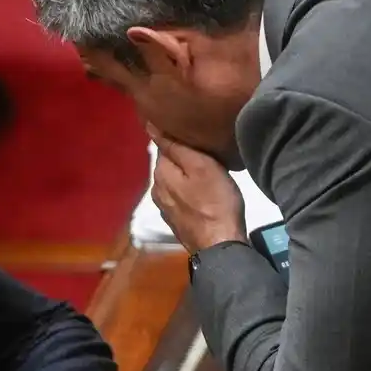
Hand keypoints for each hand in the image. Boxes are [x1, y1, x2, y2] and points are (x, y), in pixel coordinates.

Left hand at [149, 127, 245, 252]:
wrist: (220, 246)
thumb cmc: (216, 202)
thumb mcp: (201, 165)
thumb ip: (175, 145)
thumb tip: (150, 125)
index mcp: (160, 172)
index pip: (164, 144)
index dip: (181, 137)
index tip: (199, 137)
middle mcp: (156, 189)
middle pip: (170, 163)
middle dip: (184, 157)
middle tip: (209, 154)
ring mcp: (165, 207)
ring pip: (175, 180)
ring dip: (187, 175)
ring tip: (208, 172)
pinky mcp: (176, 220)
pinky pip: (180, 197)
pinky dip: (189, 192)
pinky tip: (203, 194)